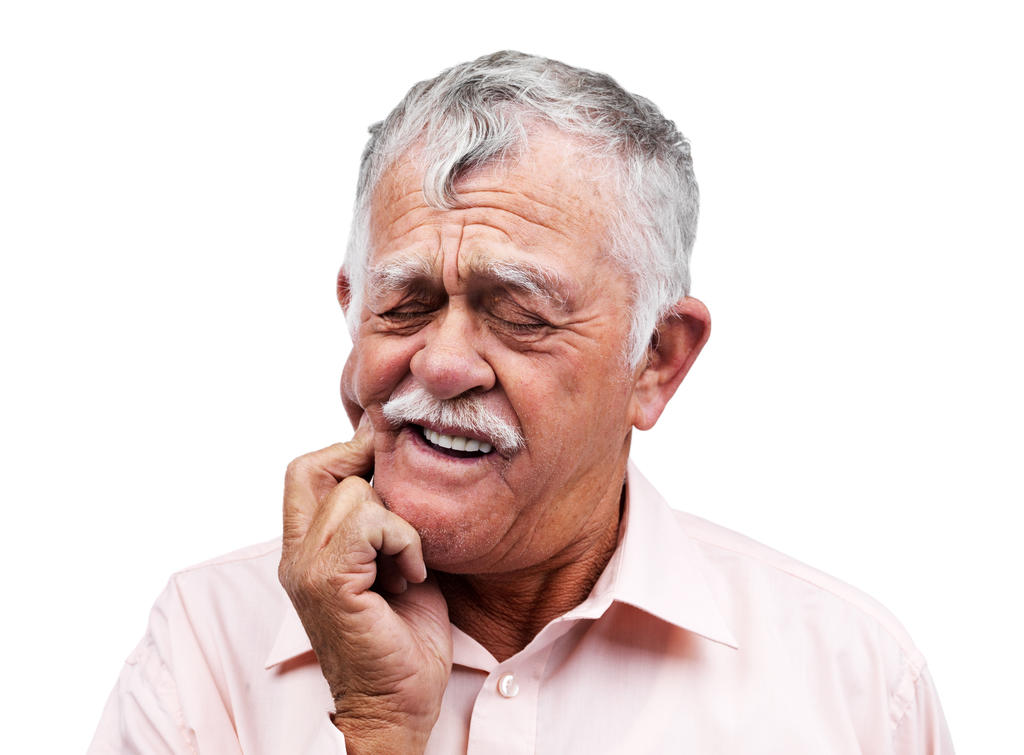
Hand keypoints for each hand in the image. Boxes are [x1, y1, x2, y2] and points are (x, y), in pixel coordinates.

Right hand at [279, 418, 452, 753]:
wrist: (398, 706)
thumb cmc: (403, 639)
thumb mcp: (393, 561)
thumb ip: (383, 518)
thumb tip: (397, 462)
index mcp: (305, 549)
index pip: (306, 470)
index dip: (347, 451)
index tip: (391, 467)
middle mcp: (295, 555)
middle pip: (316, 467)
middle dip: (366, 470)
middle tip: (400, 505)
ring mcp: (306, 569)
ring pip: (355, 494)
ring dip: (398, 523)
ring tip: (406, 565)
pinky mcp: (327, 582)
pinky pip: (370, 524)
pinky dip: (403, 543)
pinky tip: (410, 578)